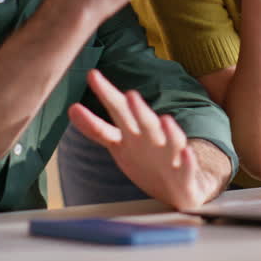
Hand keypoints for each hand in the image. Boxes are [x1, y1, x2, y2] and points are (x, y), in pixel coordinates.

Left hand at [68, 69, 221, 210]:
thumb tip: (71, 108)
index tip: (92, 74)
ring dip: (168, 132)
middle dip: (138, 110)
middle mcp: (152, 140)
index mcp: (133, 133)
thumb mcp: (119, 145)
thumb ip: (97, 129)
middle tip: (129, 95)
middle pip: (144, 122)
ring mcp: (171, 156)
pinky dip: (188, 161)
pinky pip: (188, 168)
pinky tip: (187, 152)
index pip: (117, 111)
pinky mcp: (185, 176)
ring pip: (170, 142)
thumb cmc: (147, 161)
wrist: (180, 186)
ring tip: (165, 120)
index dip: (105, 95)